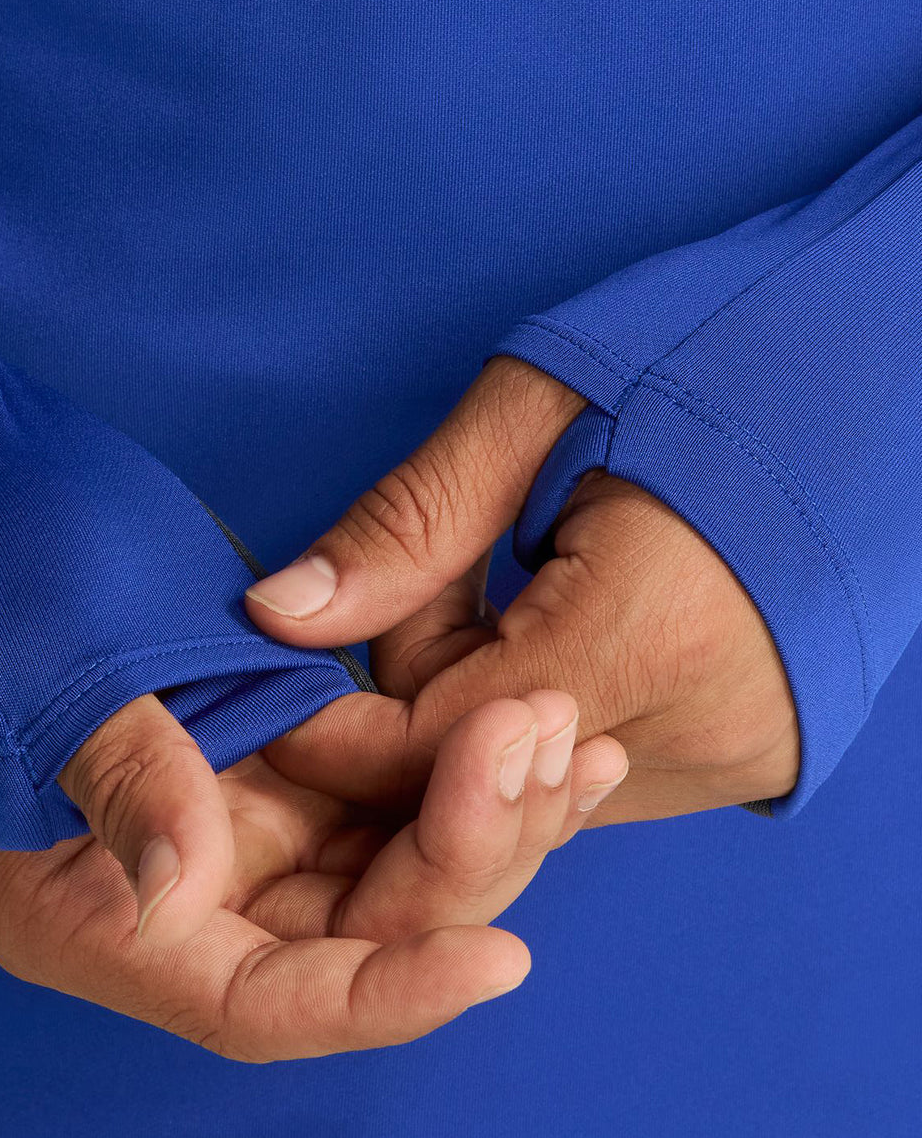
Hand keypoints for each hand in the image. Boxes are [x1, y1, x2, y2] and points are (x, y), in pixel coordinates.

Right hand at [0, 685, 626, 1061]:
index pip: (256, 1001)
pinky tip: (542, 721)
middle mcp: (171, 887)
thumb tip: (183, 895)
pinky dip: (458, 754)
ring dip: (487, 806)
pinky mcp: (267, 748)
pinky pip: (386, 779)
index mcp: (86, 912)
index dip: (380, 995)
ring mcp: (228, 814)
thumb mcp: (30, 675)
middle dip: (465, 856)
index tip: (497, 960)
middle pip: (353, 933)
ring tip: (577, 736)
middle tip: (550, 748)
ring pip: (388, 858)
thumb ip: (117, 784)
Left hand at [245, 356, 799, 823]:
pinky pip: (592, 775)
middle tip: (455, 564)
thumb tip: (276, 621)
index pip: (435, 751)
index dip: (339, 724)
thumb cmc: (715, 351)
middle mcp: (700, 731)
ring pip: (529, 787)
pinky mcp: (752, 759)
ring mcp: (733, 757)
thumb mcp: (539, 407)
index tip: (286, 668)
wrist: (885, 359)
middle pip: (475, 777)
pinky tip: (570, 619)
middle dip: (417, 689)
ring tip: (530, 576)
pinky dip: (545, 716)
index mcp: (649, 635)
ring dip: (481, 706)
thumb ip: (407, 527)